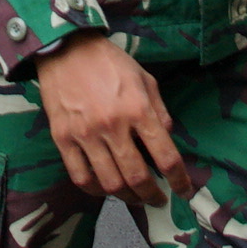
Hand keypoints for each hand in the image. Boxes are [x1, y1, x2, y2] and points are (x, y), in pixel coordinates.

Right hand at [34, 33, 191, 204]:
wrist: (65, 48)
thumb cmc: (109, 62)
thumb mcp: (145, 79)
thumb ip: (160, 111)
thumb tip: (168, 139)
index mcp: (138, 109)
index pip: (166, 156)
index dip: (179, 180)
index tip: (183, 191)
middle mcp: (113, 126)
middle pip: (137, 177)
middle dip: (153, 195)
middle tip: (158, 199)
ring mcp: (85, 135)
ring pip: (110, 183)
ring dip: (127, 197)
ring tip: (134, 197)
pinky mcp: (63, 139)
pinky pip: (81, 177)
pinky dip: (96, 190)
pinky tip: (105, 189)